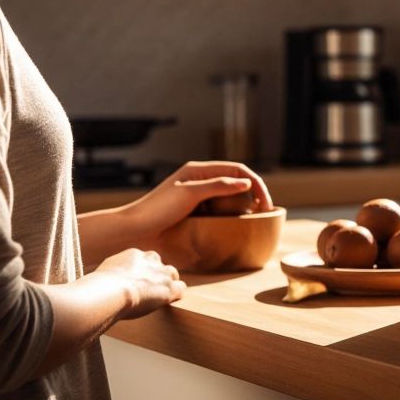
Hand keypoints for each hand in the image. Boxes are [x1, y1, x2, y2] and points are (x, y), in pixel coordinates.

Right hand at [95, 248, 185, 318]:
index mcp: (132, 255)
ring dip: (167, 283)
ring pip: (172, 274)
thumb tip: (96, 286)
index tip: (134, 280)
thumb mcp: (100, 275)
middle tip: (147, 288)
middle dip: (155, 273)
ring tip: (158, 295)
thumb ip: (106, 276)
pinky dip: (176, 294)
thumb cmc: (99, 288)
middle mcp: (150, 260)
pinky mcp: (169, 288)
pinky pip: (181, 288)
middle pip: (158, 263)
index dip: (140, 271)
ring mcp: (161, 274)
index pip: (142, 259)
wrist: (110, 292)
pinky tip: (169, 301)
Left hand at [125, 160, 274, 236]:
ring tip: (254, 216)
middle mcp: (199, 180)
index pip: (236, 169)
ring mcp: (196, 195)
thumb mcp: (189, 194)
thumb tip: (246, 183)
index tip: (265, 203)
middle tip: (265, 210)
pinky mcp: (193, 210)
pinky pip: (219, 207)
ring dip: (244, 203)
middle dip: (253, 192)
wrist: (134, 229)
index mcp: (199, 170)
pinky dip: (232, 213)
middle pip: (235, 180)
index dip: (255, 183)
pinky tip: (236, 223)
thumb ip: (218, 186)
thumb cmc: (157, 210)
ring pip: (228, 194)